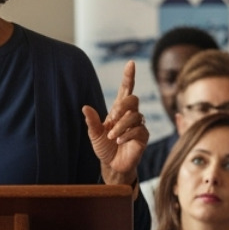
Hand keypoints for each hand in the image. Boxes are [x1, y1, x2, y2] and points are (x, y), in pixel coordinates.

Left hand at [83, 61, 148, 184]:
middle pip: (133, 99)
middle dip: (122, 106)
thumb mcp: (95, 134)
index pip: (126, 89)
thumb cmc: (104, 148)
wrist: (112, 165)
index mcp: (119, 110)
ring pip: (135, 116)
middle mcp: (130, 115)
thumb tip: (85, 107)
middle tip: (112, 118)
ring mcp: (138, 125)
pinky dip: (127, 134)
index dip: (129, 77)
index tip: (131, 63)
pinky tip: (119, 140)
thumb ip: (91, 121)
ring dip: (121, 126)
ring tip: (112, 137)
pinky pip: (139, 130)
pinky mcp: (143, 137)